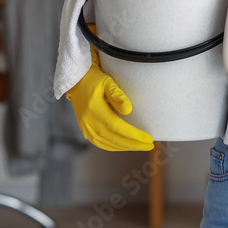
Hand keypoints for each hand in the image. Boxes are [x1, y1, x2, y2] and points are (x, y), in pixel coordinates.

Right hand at [67, 26, 153, 150]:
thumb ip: (117, 95)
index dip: (134, 135)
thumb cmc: (94, 80)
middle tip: (150, 145)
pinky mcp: (85, 131)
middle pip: (115, 139)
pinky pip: (101, 144)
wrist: (77, 83)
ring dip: (126, 147)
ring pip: (108, 144)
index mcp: (95, 110)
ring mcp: (86, 128)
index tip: (149, 138)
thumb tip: (129, 110)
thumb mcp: (107, 82)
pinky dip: (115, 146)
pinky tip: (125, 146)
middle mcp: (89, 122)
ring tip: (141, 145)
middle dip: (134, 144)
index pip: (118, 127)